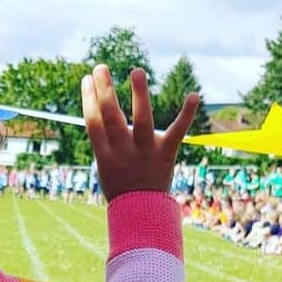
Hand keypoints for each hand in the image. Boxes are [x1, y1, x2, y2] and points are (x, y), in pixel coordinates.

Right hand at [81, 64, 199, 200]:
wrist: (141, 214)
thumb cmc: (121, 186)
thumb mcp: (104, 166)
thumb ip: (104, 141)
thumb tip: (99, 109)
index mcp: (105, 156)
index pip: (93, 123)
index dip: (88, 100)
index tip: (87, 79)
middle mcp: (124, 152)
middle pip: (112, 117)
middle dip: (105, 90)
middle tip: (101, 67)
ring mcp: (145, 152)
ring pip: (142, 120)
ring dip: (139, 95)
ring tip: (136, 71)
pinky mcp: (166, 154)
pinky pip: (177, 132)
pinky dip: (186, 114)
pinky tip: (194, 95)